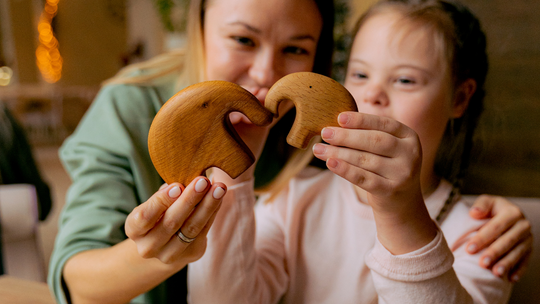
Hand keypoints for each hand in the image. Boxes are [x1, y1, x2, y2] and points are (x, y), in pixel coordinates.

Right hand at [125, 177, 225, 266]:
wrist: (163, 245)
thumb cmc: (158, 214)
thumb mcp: (154, 204)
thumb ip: (166, 193)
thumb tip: (187, 180)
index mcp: (134, 229)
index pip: (145, 216)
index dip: (161, 201)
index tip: (177, 186)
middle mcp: (148, 246)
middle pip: (171, 222)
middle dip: (189, 199)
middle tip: (203, 181)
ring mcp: (169, 254)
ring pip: (191, 228)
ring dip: (207, 206)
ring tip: (218, 188)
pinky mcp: (191, 254)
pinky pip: (204, 231)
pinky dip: (212, 212)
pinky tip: (218, 198)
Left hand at [313, 112, 436, 253]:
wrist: (402, 203)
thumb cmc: (386, 167)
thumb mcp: (386, 149)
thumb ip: (368, 135)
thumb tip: (335, 125)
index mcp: (409, 136)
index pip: (384, 124)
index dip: (361, 120)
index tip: (339, 117)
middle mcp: (410, 153)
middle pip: (375, 141)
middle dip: (346, 136)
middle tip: (324, 133)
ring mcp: (403, 173)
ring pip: (366, 160)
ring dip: (339, 153)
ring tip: (319, 149)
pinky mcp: (391, 190)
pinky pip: (364, 178)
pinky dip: (345, 170)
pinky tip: (330, 163)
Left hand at [466, 195, 532, 281]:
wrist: (506, 215)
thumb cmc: (492, 209)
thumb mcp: (486, 202)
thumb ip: (481, 205)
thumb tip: (474, 213)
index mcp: (512, 212)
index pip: (496, 226)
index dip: (482, 238)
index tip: (469, 249)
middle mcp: (523, 225)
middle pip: (508, 241)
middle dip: (494, 252)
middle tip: (482, 263)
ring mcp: (528, 239)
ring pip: (518, 252)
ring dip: (507, 263)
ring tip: (495, 273)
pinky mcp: (530, 250)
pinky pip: (526, 261)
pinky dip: (519, 270)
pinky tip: (511, 279)